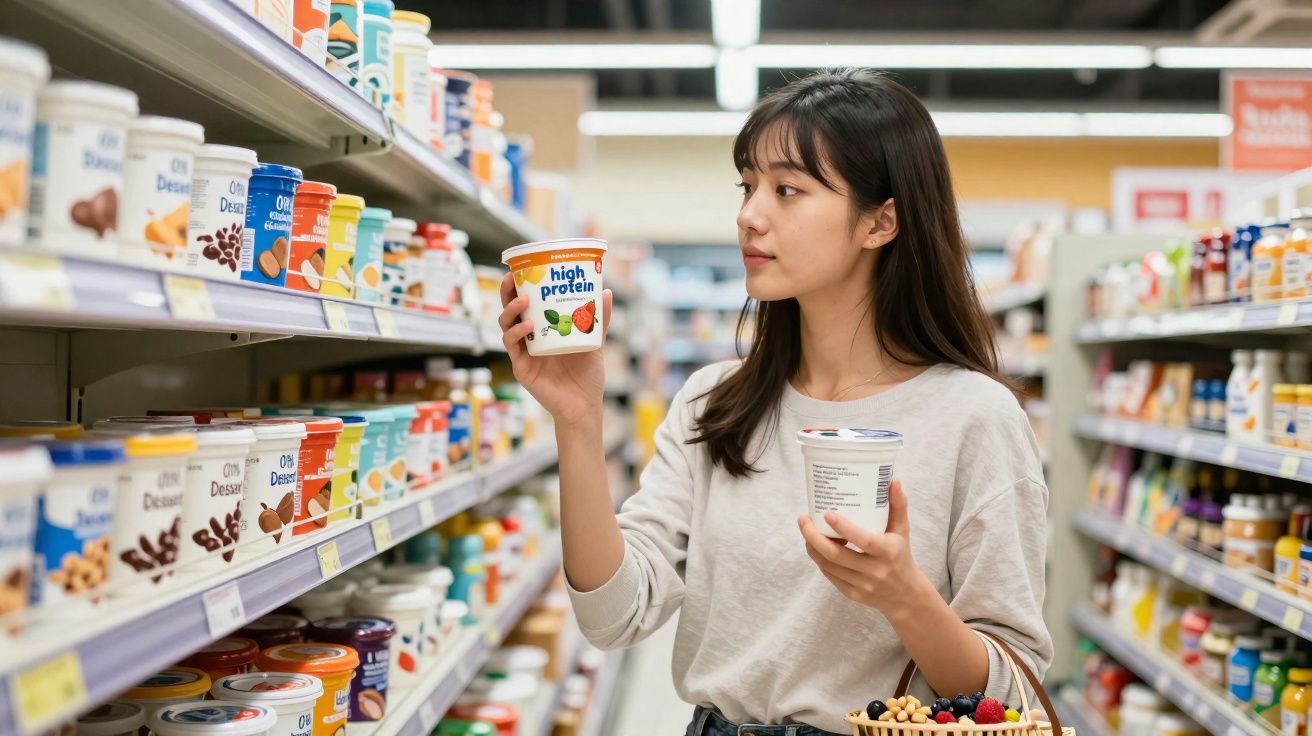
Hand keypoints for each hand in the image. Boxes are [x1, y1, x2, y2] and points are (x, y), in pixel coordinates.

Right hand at [498, 271, 612, 426]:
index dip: (519, 286)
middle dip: (507, 292)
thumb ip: (599, 319)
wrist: (584, 405)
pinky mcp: (522, 367)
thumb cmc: (587, 375)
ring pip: (506, 326)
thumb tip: (607, 292)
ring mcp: (523, 353)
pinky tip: (528, 325)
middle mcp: (529, 339)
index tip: (520, 269)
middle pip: (509, 311)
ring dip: (511, 310)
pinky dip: (517, 333)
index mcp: (543, 330)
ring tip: (524, 300)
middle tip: (512, 277)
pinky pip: (512, 346)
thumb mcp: (595, 342)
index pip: (525, 303)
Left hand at [797, 479, 928, 615]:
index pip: (863, 540)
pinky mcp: (852, 594)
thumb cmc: (901, 555)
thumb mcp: (902, 530)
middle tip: (803, 519)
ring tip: (807, 530)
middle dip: (814, 537)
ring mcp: (862, 585)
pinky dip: (820, 560)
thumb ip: (897, 505)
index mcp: (887, 552)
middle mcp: (874, 571)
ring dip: (813, 547)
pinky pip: (830, 576)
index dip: (843, 528)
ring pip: (828, 566)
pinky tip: (816, 546)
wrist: (906, 595)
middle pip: (836, 555)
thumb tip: (893, 479)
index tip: (827, 513)